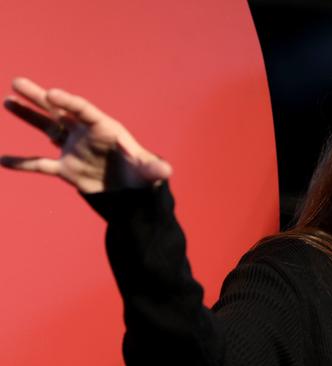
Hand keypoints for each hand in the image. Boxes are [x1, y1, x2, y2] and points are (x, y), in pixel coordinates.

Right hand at [1, 78, 171, 192]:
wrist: (132, 193)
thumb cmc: (142, 176)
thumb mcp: (148, 172)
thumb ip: (153, 169)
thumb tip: (166, 171)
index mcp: (104, 128)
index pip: (83, 109)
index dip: (67, 101)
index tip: (50, 94)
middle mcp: (86, 134)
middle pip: (60, 111)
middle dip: (39, 97)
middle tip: (18, 82)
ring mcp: (74, 149)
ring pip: (47, 128)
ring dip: (28, 115)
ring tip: (8, 100)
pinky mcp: (66, 168)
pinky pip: (40, 164)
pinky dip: (23, 163)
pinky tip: (3, 160)